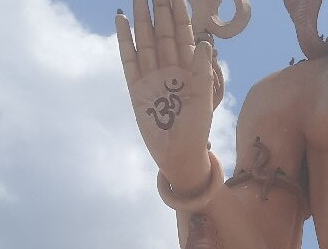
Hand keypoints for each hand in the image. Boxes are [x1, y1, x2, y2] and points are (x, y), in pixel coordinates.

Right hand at [116, 0, 216, 189]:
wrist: (178, 155)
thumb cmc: (196, 131)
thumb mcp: (204, 100)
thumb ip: (203, 72)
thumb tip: (204, 43)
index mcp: (189, 71)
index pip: (184, 37)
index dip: (180, 16)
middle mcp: (170, 70)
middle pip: (163, 34)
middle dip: (159, 11)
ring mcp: (152, 76)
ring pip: (146, 41)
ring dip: (142, 20)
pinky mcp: (136, 87)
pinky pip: (129, 59)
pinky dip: (125, 40)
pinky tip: (122, 20)